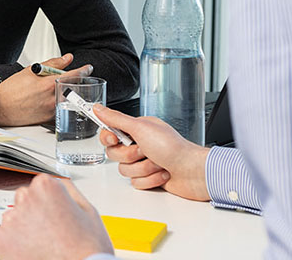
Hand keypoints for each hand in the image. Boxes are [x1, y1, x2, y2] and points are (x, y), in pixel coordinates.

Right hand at [0, 55, 79, 125]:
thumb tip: (67, 59)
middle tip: (72, 78)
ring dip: (67, 93)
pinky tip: (51, 101)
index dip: (83, 70)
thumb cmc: (11, 89)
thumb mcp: (31, 70)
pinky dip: (60, 104)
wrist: (0, 106)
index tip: (88, 68)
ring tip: (56, 90)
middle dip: (76, 82)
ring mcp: (51, 110)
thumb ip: (52, 64)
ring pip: (68, 100)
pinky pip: (61, 110)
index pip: (74, 75)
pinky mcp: (48, 119)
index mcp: (48, 84)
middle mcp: (52, 99)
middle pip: (74, 88)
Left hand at [0, 174, 112, 259]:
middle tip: (50, 231)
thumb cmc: (87, 246)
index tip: (54, 214)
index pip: (38, 186)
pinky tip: (31, 251)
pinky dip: (12, 245)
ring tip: (43, 243)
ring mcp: (11, 219)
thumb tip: (58, 182)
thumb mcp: (87, 210)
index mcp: (46, 186)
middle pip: (23, 200)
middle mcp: (25, 198)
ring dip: (22, 228)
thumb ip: (68, 189)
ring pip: (12, 219)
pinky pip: (2, 237)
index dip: (48, 203)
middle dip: (33, 213)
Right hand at [93, 104, 210, 201]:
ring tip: (159, 163)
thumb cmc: (174, 147)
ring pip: (125, 170)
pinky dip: (150, 180)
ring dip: (143, 168)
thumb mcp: (141, 128)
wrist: (194, 172)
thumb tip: (98, 108)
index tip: (114, 138)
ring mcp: (144, 162)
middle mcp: (139, 144)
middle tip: (145, 150)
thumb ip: (116, 119)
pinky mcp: (149, 178)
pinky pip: (136, 182)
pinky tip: (163, 174)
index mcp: (137, 129)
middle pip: (114, 153)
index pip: (109, 132)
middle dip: (130, 155)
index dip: (108, 137)